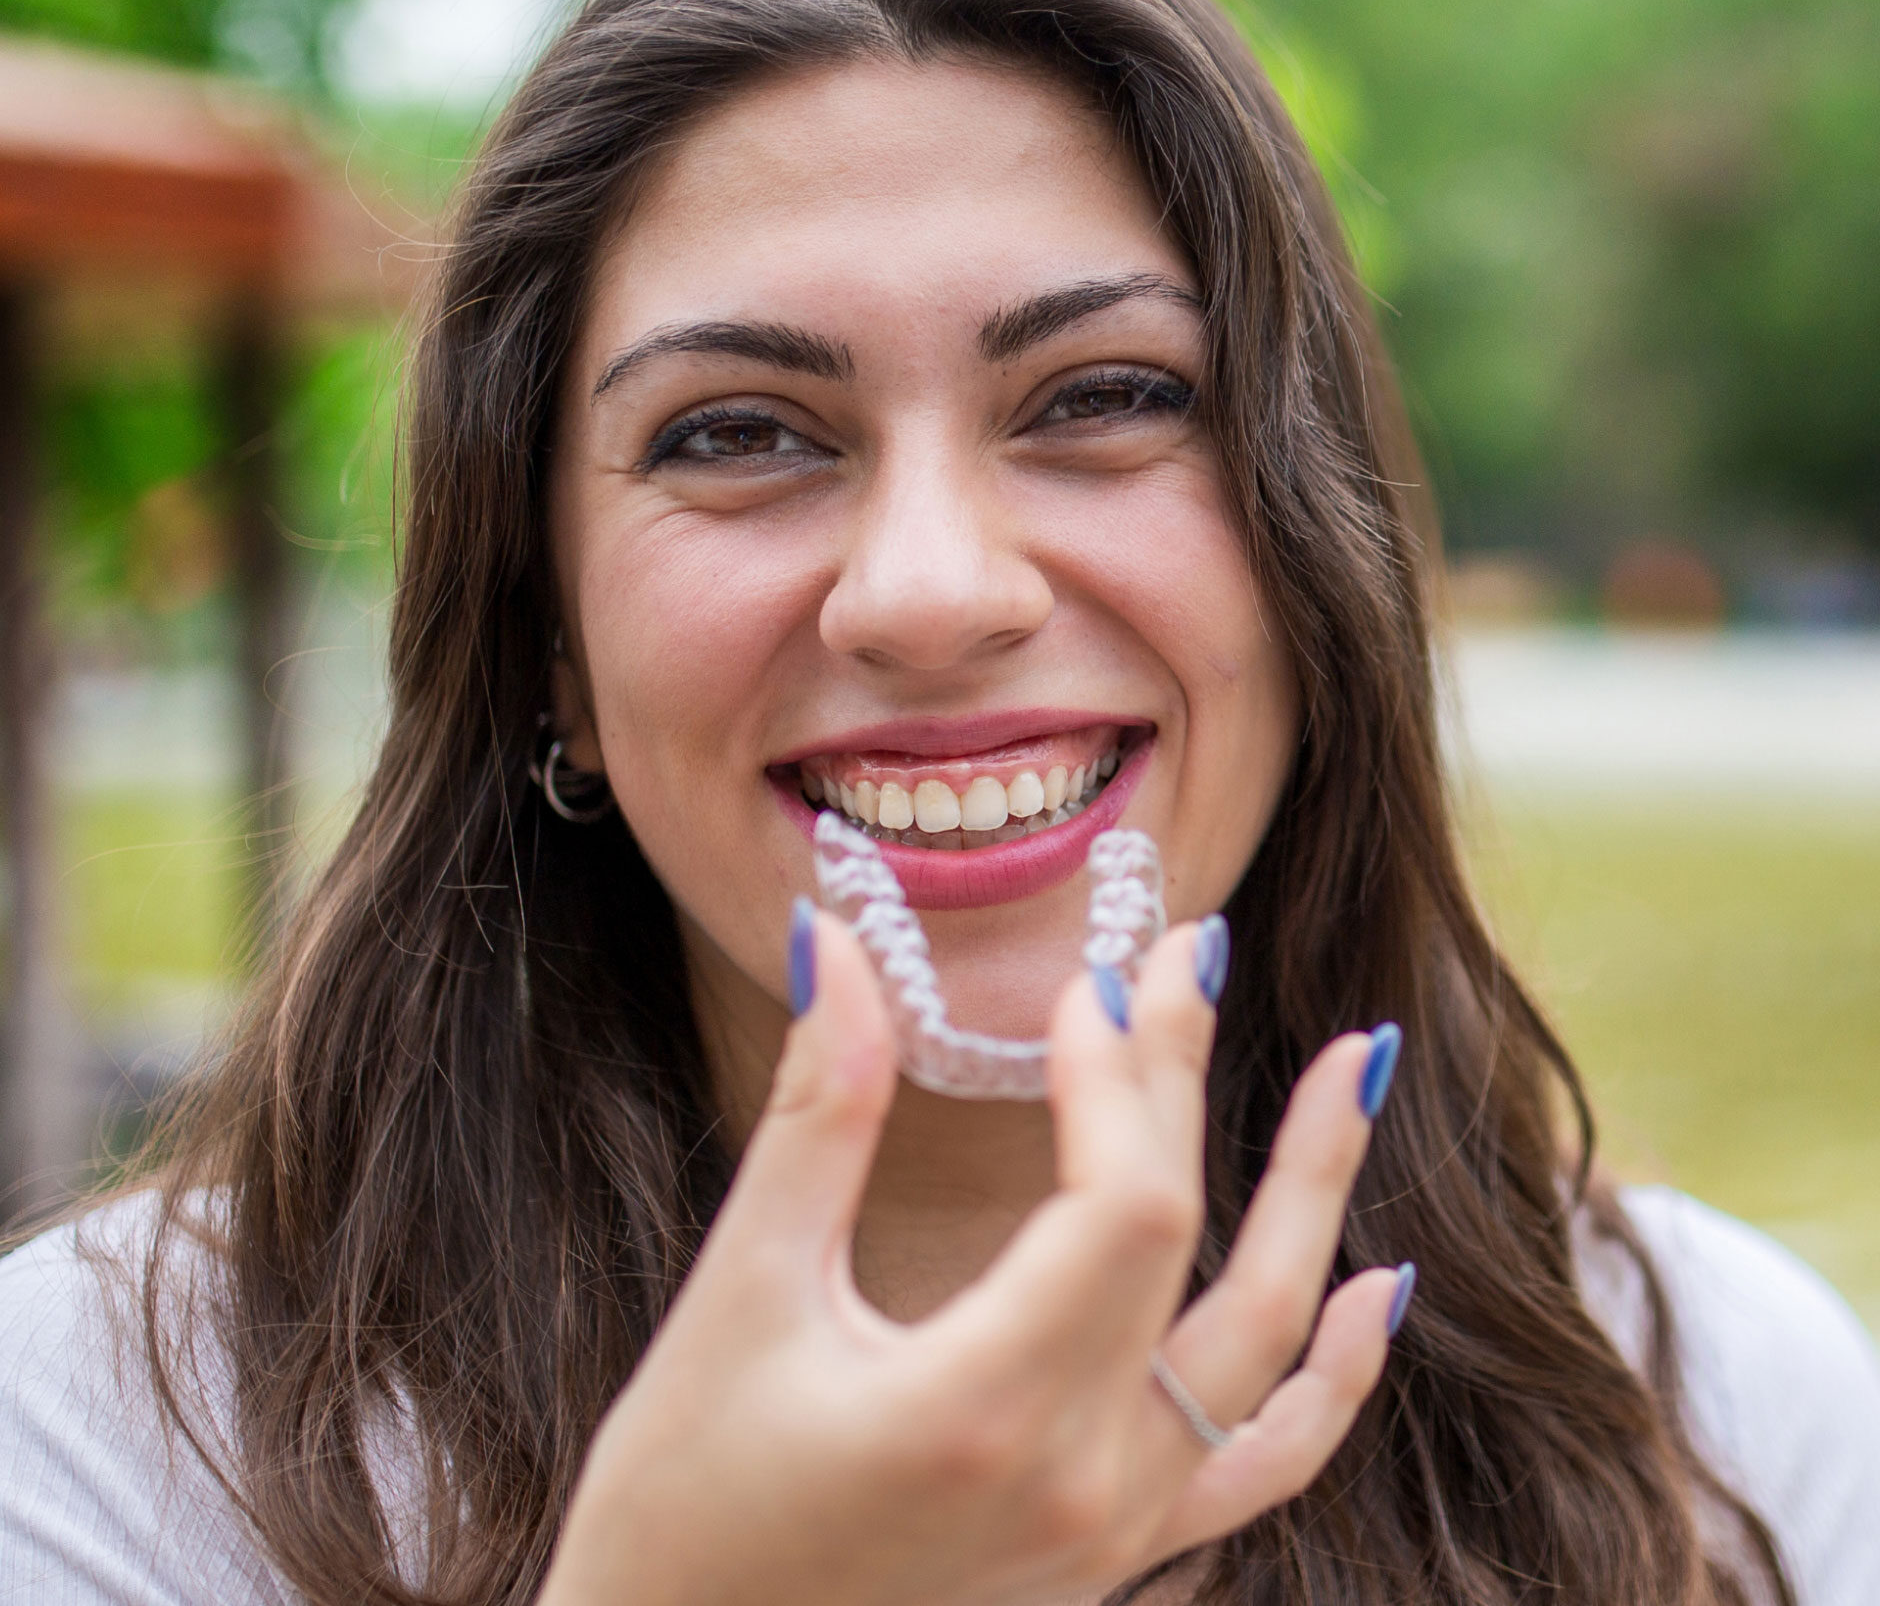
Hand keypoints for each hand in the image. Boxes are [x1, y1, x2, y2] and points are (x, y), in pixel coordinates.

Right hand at [539, 911, 1404, 1605]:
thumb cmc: (683, 1503)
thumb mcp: (743, 1292)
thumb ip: (819, 1112)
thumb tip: (840, 946)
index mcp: (984, 1408)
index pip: (1119, 1201)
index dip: (1120, 1071)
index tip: (1086, 977)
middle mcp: (1080, 1478)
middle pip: (1190, 1239)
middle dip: (1189, 1074)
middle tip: (1198, 947)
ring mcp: (1113, 1528)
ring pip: (1266, 1344)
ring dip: (1312, 1195)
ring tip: (1355, 1067)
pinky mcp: (1113, 1551)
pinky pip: (1262, 1457)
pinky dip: (1332, 1373)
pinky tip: (1377, 1287)